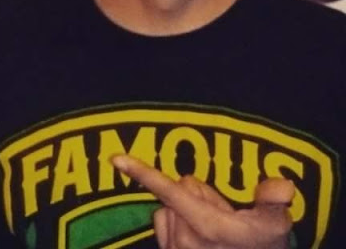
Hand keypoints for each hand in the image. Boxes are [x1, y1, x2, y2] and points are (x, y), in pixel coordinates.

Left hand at [112, 155, 293, 248]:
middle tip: (224, 217)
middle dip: (201, 195)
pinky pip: (161, 220)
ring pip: (169, 203)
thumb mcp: (275, 226)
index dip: (142, 172)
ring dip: (188, 208)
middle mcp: (184, 238)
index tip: (116, 158)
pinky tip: (196, 233)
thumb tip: (282, 185)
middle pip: (181, 188)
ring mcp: (174, 248)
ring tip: (212, 228)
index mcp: (206, 225)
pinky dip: (175, 219)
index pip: (170, 190)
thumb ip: (274, 201)